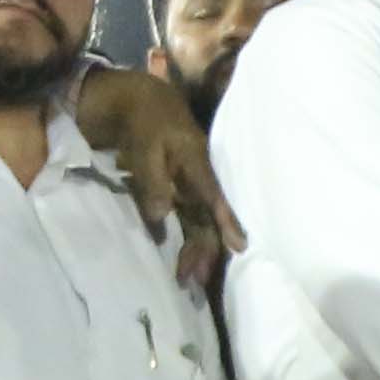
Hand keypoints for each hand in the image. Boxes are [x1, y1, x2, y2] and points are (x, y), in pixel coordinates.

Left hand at [77, 64, 243, 284]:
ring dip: (196, 250)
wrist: (139, 101)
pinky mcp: (182, 190)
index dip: (227, 221)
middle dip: (206, 249)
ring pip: (201, 223)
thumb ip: (152, 181)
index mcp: (197, 162)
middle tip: (192, 279)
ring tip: (186, 278)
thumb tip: (162, 215)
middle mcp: (200, 177)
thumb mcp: (144, 147)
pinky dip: (188, 240)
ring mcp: (192, 185)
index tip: (240, 246)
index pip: (215, 197)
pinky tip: (184, 260)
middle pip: (209, 218)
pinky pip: (190, 220)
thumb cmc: (145, 121)